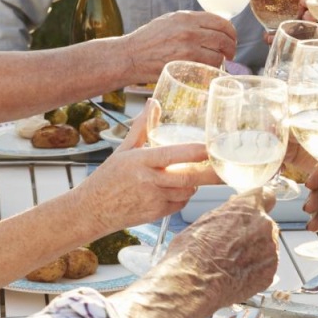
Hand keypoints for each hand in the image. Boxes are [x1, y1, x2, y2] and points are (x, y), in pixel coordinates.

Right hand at [73, 111, 216, 232]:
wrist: (91, 211)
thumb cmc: (108, 178)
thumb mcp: (124, 150)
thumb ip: (142, 127)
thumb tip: (153, 103)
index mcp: (140, 161)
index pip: (172, 154)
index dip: (194, 151)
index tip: (211, 147)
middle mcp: (148, 181)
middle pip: (188, 177)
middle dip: (210, 173)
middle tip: (225, 166)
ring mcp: (153, 199)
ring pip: (187, 191)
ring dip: (195, 183)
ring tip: (195, 173)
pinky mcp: (156, 214)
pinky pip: (180, 204)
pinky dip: (185, 196)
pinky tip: (179, 188)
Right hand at [125, 11, 237, 74]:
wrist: (130, 56)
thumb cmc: (148, 39)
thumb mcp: (169, 21)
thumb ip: (191, 22)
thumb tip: (213, 28)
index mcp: (186, 18)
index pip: (220, 22)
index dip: (230, 32)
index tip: (231, 38)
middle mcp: (189, 31)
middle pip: (223, 39)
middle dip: (231, 48)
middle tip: (230, 54)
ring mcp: (187, 49)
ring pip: (218, 55)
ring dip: (221, 60)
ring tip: (218, 62)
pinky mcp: (184, 65)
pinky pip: (207, 68)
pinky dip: (211, 70)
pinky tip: (208, 69)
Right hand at [166, 191, 278, 304]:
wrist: (193, 283)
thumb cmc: (192, 253)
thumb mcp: (205, 221)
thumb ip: (228, 213)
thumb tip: (232, 212)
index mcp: (248, 207)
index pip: (266, 195)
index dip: (259, 204)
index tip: (254, 210)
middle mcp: (264, 225)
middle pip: (264, 224)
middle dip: (252, 233)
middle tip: (232, 246)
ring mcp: (270, 249)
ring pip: (266, 247)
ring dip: (254, 253)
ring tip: (230, 264)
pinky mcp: (270, 272)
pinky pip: (265, 267)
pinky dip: (255, 271)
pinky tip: (236, 276)